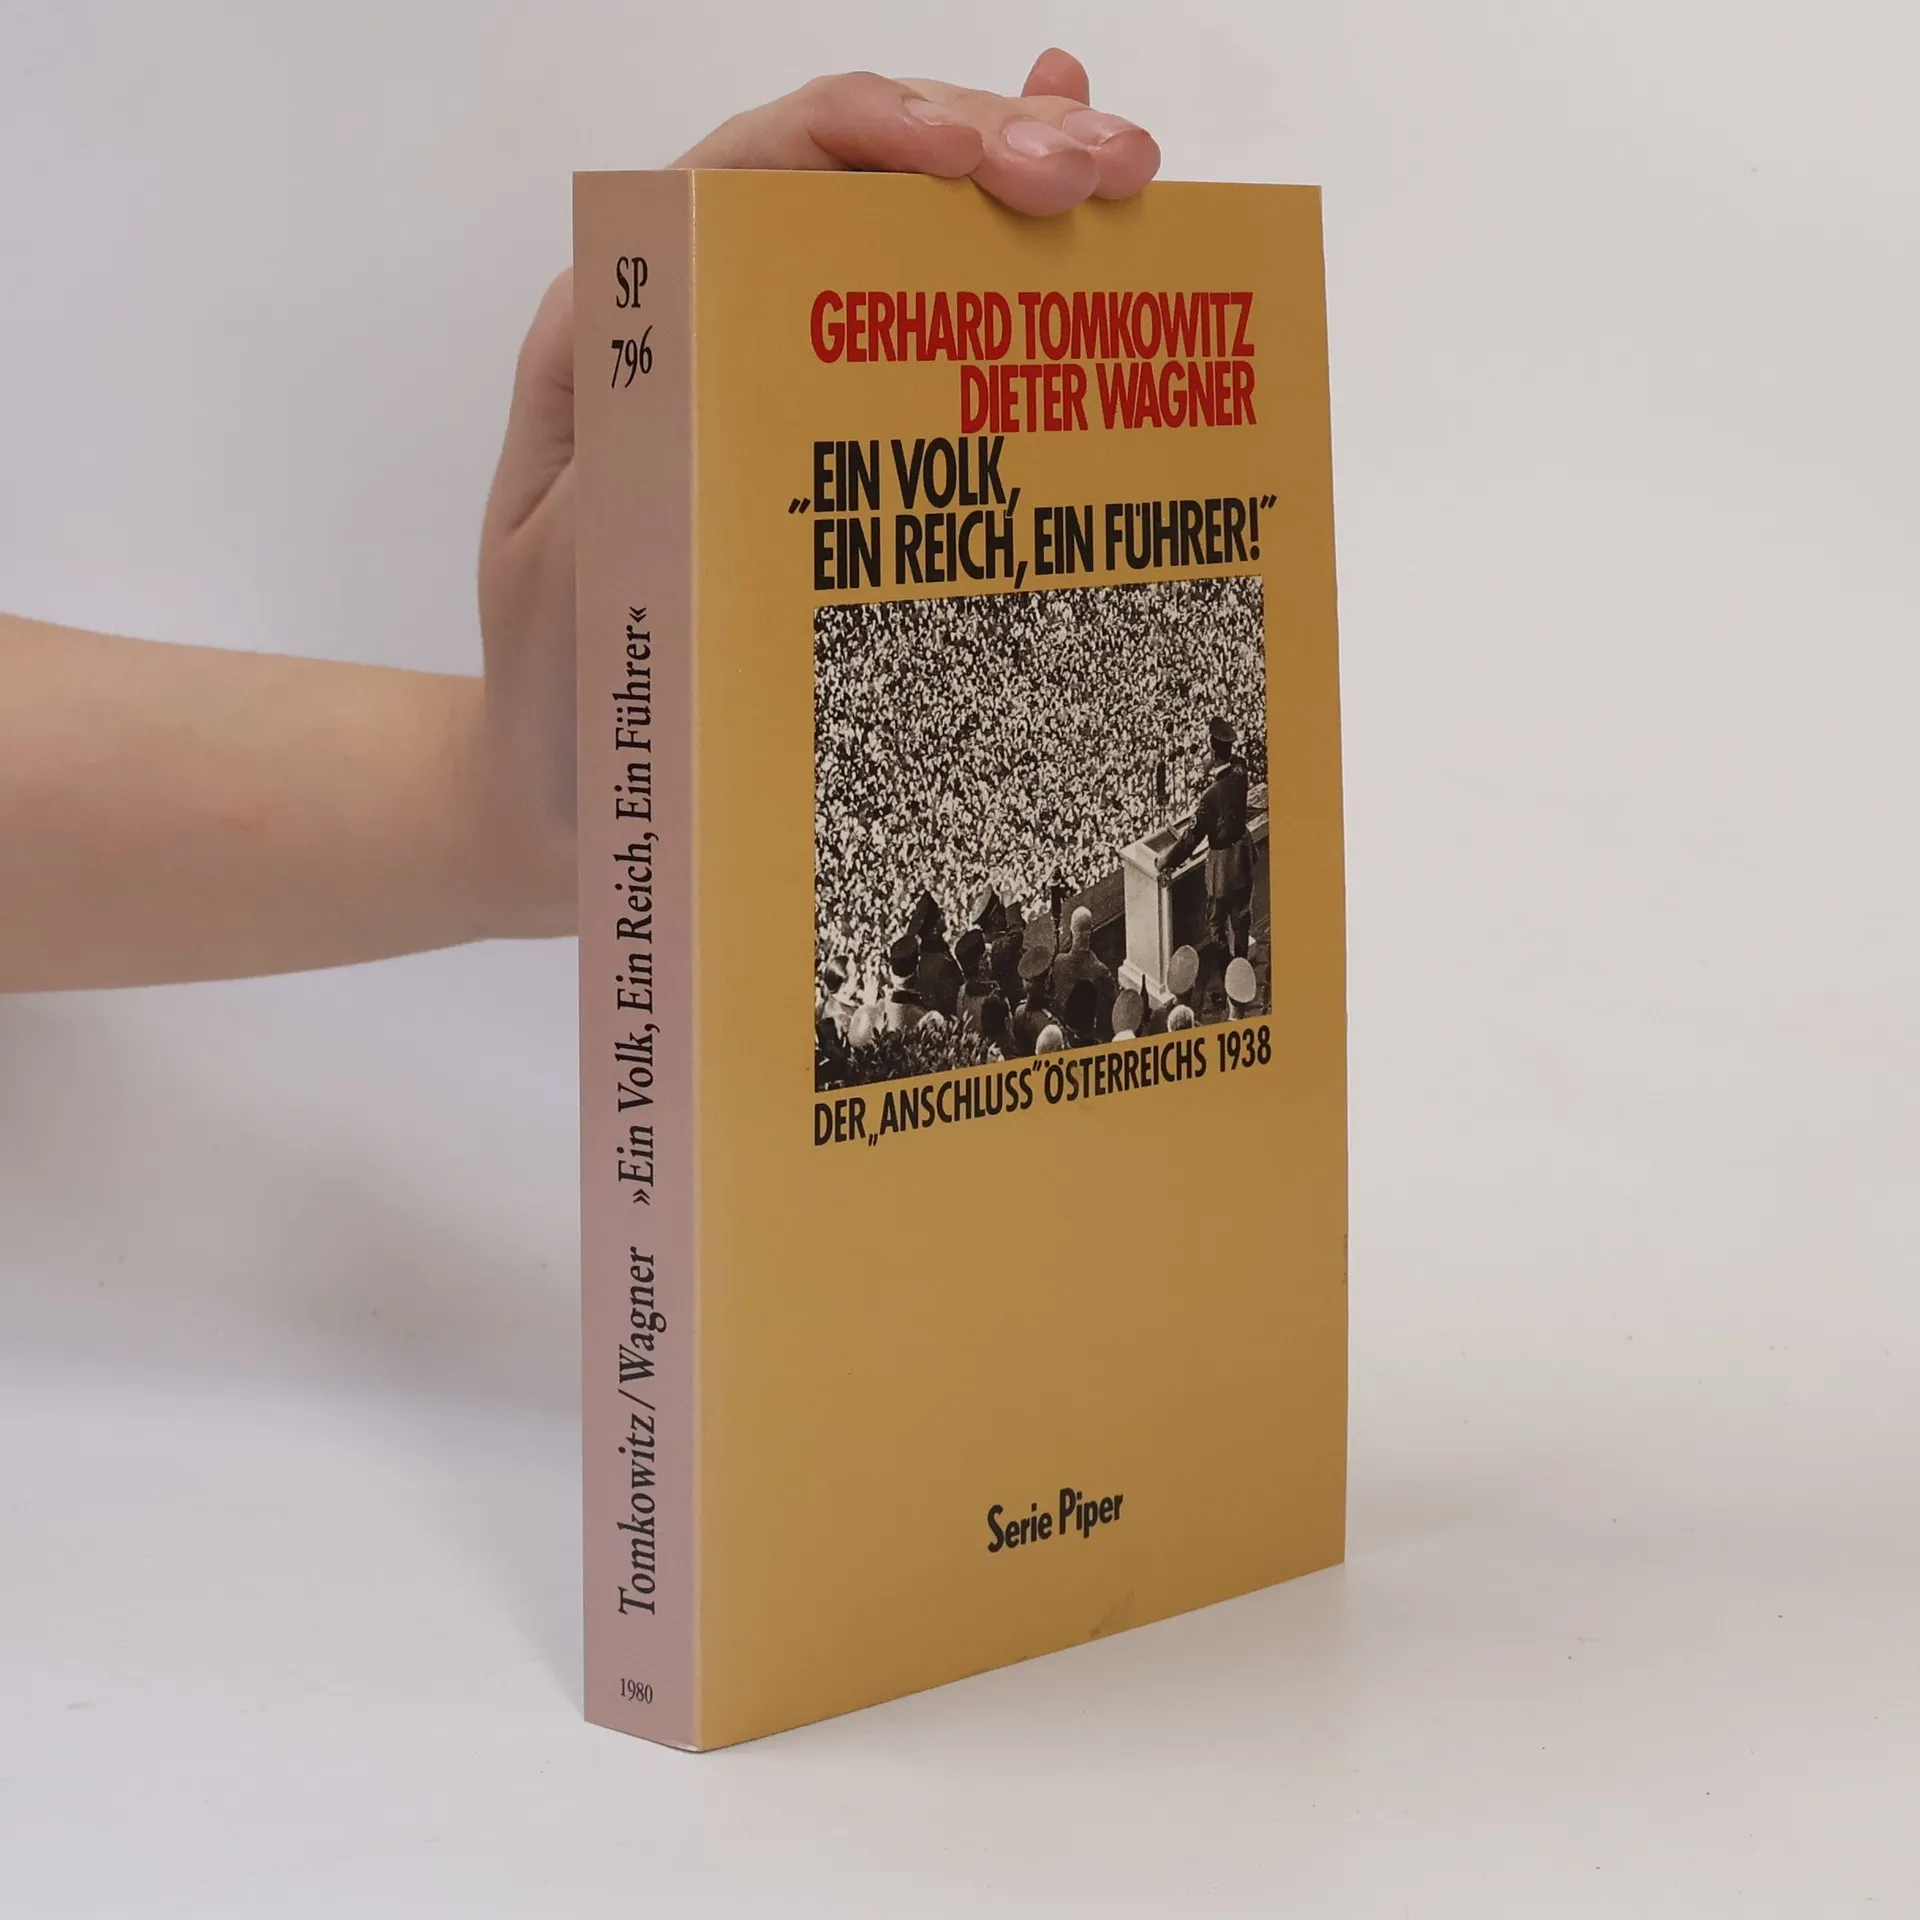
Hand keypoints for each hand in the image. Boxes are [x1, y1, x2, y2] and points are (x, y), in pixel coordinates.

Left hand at [475, 50, 1160, 934]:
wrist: (573, 788)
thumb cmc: (560, 691)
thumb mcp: (564, 572)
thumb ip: (619, 455)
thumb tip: (708, 331)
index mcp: (632, 322)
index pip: (760, 168)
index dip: (877, 132)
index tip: (980, 164)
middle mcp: (712, 321)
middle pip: (860, 176)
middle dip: (991, 143)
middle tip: (1108, 170)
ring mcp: (788, 379)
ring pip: (912, 238)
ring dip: (1028, 186)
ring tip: (1133, 177)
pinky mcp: (843, 448)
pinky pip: (936, 340)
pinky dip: (1015, 263)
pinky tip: (1099, 218)